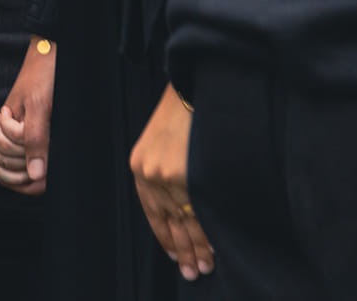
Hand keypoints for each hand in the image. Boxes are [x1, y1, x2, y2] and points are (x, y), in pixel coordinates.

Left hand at [0, 37, 54, 194]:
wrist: (45, 56)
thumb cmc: (46, 78)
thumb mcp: (39, 107)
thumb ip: (36, 140)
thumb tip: (36, 175)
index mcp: (54, 145)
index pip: (35, 184)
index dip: (14, 181)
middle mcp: (47, 146)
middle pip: (15, 168)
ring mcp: (36, 139)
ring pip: (8, 157)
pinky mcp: (27, 129)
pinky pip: (6, 144)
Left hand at [129, 84, 212, 281]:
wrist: (194, 84)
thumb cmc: (182, 113)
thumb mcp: (161, 142)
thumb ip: (165, 171)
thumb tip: (183, 206)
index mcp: (140, 166)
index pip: (153, 212)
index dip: (165, 237)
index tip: (174, 256)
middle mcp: (150, 173)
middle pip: (169, 222)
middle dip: (183, 250)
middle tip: (193, 271)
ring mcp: (168, 175)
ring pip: (186, 220)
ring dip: (198, 247)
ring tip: (206, 266)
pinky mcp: (186, 173)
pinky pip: (200, 209)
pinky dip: (209, 230)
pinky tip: (216, 246)